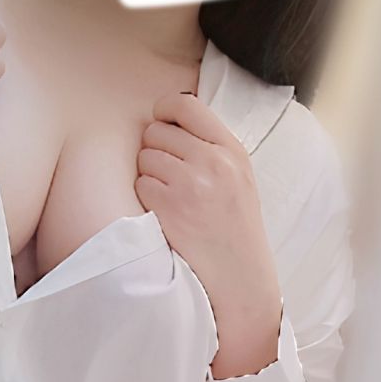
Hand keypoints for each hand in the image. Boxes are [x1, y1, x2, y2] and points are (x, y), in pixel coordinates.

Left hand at [135, 91, 282, 376]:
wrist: (240, 276)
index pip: (187, 105)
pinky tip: (164, 213)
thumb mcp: (239, 178)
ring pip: (145, 157)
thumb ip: (212, 148)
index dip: (164, 110)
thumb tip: (170, 120)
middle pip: (157, 131)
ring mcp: (191, 183)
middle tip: (168, 175)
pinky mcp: (170, 206)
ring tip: (169, 196)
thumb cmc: (236, 228)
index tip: (159, 121)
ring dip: (148, 174)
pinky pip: (140, 184)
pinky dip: (146, 197)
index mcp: (232, 150)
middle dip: (155, 149)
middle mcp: (213, 161)